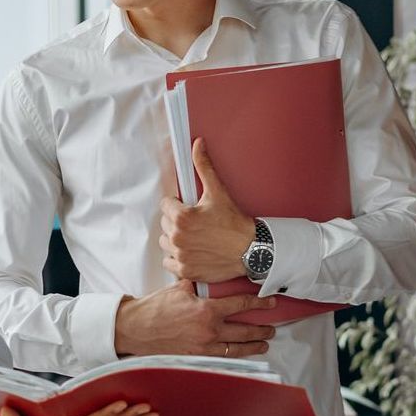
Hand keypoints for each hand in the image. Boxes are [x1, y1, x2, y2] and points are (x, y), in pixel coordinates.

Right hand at [114, 281, 277, 357]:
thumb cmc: (156, 307)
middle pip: (245, 330)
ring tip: (264, 344)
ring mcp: (204, 347)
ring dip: (253, 346)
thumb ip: (200, 284)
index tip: (270, 302)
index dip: (259, 302)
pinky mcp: (196, 357)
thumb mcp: (180, 287)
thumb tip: (213, 280)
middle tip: (272, 328)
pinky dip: (235, 356)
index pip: (241, 304)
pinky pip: (222, 358)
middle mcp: (209, 330)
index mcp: (207, 309)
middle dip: (262, 329)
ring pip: (236, 348)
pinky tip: (242, 355)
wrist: (137, 329)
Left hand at [160, 138, 257, 282]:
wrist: (250, 249)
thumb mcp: (218, 192)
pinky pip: (169, 263)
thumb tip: (197, 145)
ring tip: (194, 236)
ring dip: (175, 239)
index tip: (191, 209)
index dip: (179, 205)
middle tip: (196, 223)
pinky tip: (191, 251)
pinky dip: (177, 258)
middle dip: (177, 221)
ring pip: (166, 243)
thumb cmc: (235, 222)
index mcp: (181, 217)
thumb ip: (203, 166)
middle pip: (165, 224)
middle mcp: (177, 237)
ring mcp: (180, 255)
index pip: (166, 205)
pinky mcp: (185, 270)